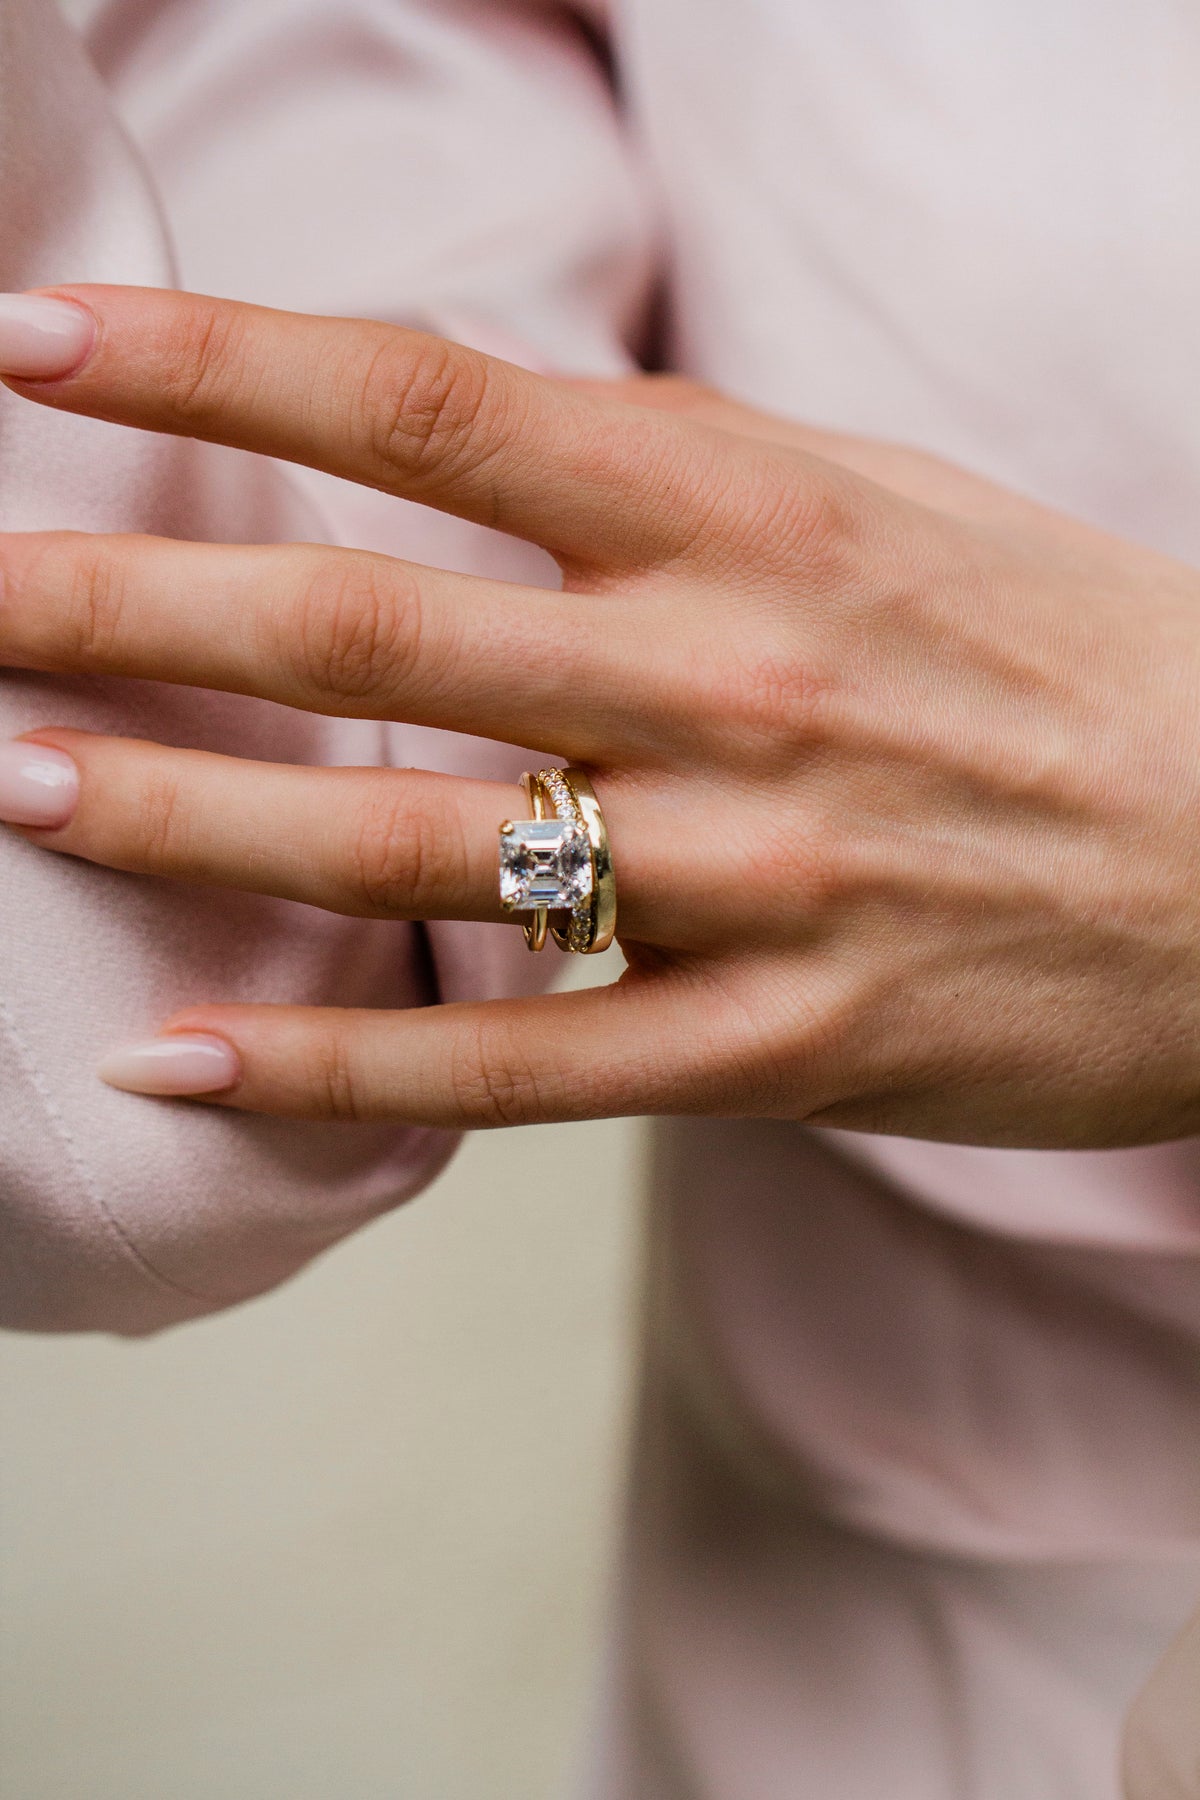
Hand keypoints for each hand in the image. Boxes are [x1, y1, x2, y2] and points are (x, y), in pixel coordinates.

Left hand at [3, 285, 1199, 1145]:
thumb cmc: (1049, 654)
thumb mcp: (868, 502)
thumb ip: (657, 483)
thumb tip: (442, 446)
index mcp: (752, 508)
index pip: (427, 403)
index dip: (213, 365)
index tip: (36, 340)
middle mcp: (728, 679)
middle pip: (366, 632)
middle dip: (126, 600)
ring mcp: (748, 878)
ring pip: (412, 854)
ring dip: (187, 818)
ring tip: (16, 783)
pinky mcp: (775, 1048)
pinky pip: (517, 1070)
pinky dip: (334, 1068)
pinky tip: (180, 1054)